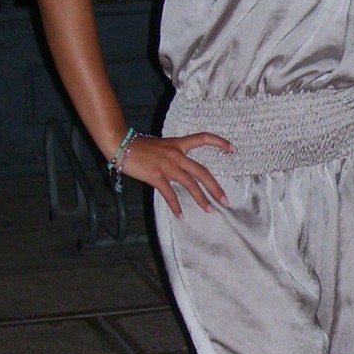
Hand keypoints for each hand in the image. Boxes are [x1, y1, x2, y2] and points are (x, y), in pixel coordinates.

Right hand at [118, 132, 232, 216]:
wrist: (120, 144)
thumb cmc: (138, 146)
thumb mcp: (160, 145)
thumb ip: (173, 153)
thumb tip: (181, 165)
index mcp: (178, 144)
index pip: (203, 138)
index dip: (219, 142)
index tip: (233, 149)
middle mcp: (176, 154)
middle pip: (202, 171)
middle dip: (215, 187)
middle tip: (225, 200)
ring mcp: (167, 166)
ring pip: (190, 184)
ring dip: (201, 199)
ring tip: (209, 210)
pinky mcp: (156, 176)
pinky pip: (170, 194)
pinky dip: (176, 206)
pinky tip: (181, 215)